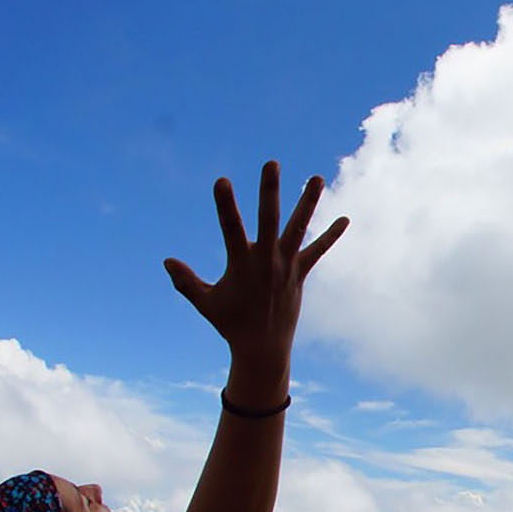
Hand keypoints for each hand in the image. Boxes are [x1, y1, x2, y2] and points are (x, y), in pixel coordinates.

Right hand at [163, 161, 348, 365]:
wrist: (263, 348)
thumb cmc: (230, 323)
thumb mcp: (205, 302)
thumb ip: (186, 281)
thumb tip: (166, 261)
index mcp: (241, 264)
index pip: (230, 228)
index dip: (225, 205)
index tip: (222, 181)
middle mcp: (266, 260)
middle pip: (269, 219)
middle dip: (270, 190)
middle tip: (272, 163)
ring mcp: (286, 265)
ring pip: (299, 228)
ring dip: (308, 202)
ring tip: (318, 177)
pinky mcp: (300, 273)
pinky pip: (318, 250)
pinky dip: (331, 235)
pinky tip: (345, 219)